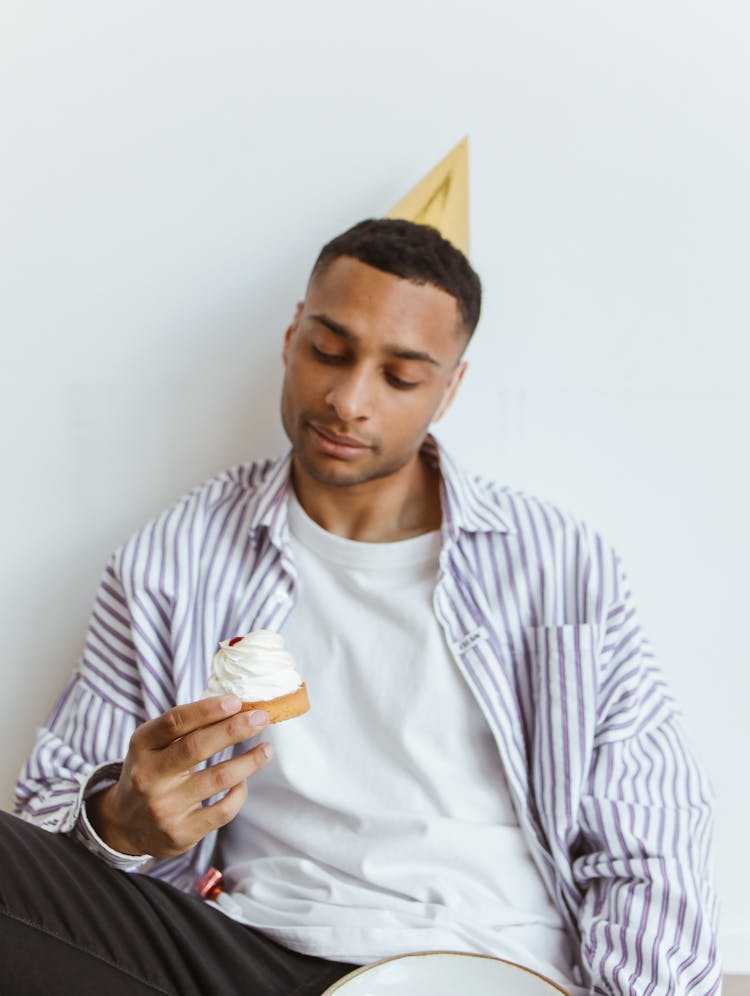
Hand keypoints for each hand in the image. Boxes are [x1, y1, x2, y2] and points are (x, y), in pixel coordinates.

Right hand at [86, 695, 271, 857]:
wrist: (124, 826)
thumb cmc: (151, 773)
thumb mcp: (153, 746)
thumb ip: (184, 728)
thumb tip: (234, 706)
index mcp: (141, 746)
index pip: (175, 721)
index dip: (207, 709)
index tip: (235, 701)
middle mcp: (148, 777)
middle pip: (196, 747)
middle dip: (234, 729)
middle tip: (261, 718)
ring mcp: (164, 808)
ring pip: (217, 779)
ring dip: (249, 761)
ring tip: (267, 749)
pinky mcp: (179, 834)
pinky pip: (221, 811)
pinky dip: (238, 793)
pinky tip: (243, 782)